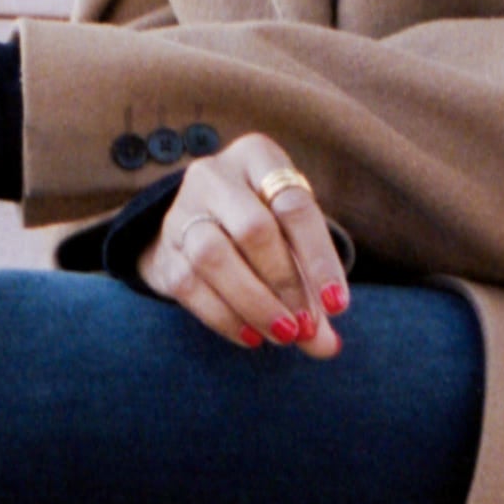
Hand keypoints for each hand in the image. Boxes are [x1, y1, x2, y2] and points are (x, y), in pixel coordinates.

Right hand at [138, 136, 349, 356]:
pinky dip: (224, 317)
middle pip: (253, 229)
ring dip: (254, 304)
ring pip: (214, 256)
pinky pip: (190, 286)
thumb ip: (314, 290)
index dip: (319, 259)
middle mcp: (214, 174)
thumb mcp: (295, 241)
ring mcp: (182, 210)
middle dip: (285, 284)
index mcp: (258, 157)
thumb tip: (327, 346)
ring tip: (283, 335)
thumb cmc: (266, 230)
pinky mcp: (164, 248)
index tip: (338, 305)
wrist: (199, 226)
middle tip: (306, 327)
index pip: (294, 206)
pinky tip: (252, 336)